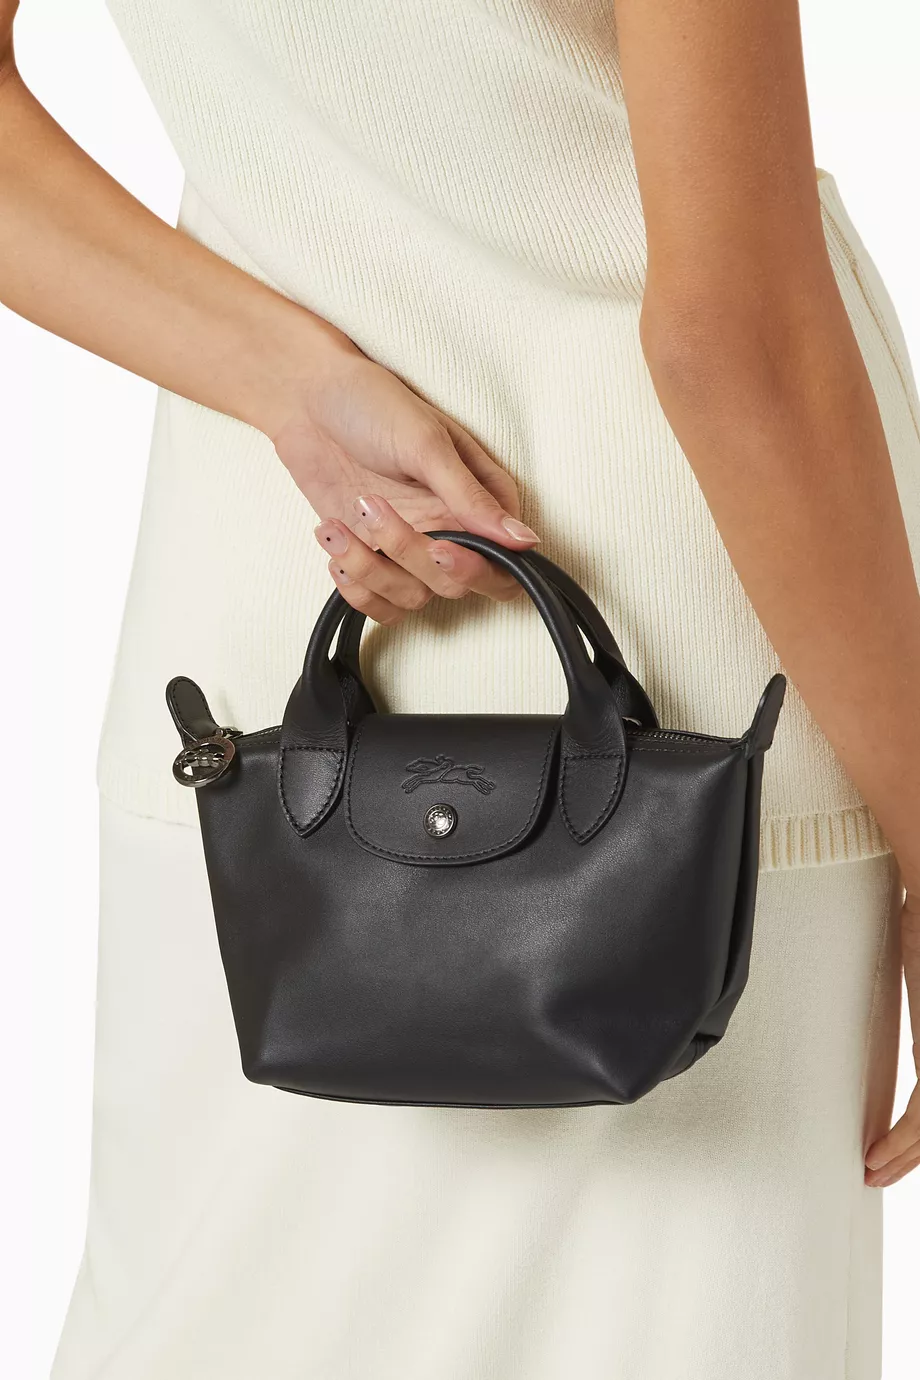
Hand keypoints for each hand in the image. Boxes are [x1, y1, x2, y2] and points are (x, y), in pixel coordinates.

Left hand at [271, 342, 537, 623]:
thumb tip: (524, 541)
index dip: (477, 571)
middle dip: (410, 556)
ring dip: (370, 569)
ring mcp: (411, 546)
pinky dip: (355, 588)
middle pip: (455, 586)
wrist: (306, 397)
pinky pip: (380, 604)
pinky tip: (333, 543)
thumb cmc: (371, 404)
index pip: (503, 564)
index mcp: (480, 499)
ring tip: (337, 523)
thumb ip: (471, 497)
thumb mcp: (426, 444)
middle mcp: (451, 528)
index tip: (439, 548)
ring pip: (413, 597)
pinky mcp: (373, 557)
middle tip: (373, 510)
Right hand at [865, 882, 919, 1186]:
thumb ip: (903, 985)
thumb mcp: (910, 958)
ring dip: (905, 1157)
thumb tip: (870, 971)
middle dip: (912, 1153)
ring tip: (874, 1169)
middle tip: (878, 1168)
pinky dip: (903, 1143)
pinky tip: (878, 1155)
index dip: (918, 1128)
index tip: (888, 1143)